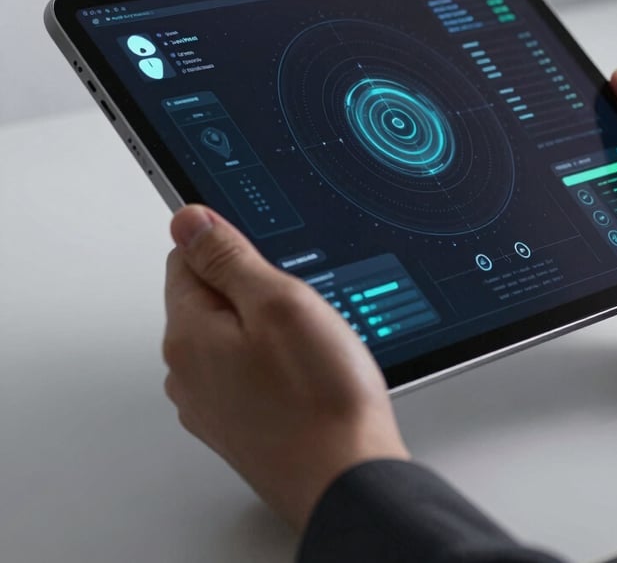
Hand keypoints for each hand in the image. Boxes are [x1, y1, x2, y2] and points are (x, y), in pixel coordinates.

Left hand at [163, 205, 408, 530]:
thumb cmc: (320, 398)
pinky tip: (307, 376)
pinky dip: (273, 364)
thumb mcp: (278, 302)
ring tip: (311, 347)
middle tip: (300, 309)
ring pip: (232, 336)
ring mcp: (211, 404)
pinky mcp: (238, 425)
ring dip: (266, 329)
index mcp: (188, 334)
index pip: (186, 257)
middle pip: (210, 298)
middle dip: (253, 291)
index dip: (231, 246)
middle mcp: (187, 373)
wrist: (347, 481)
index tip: (268, 259)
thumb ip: (227, 257)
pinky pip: (246, 372)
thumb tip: (187, 220)